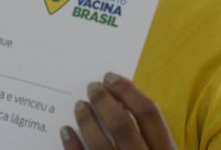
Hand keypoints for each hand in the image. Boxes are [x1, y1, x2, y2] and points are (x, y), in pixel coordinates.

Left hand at [60, 73, 176, 149]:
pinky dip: (71, 144)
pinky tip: (66, 131)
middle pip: (122, 125)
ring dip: (86, 121)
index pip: (148, 113)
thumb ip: (153, 135)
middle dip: (104, 101)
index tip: (111, 78)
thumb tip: (124, 102)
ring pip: (100, 144)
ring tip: (79, 106)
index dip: (128, 91)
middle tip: (92, 87)